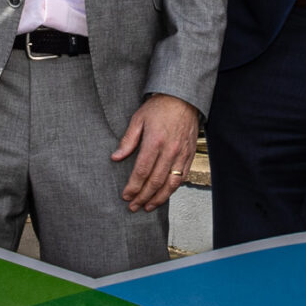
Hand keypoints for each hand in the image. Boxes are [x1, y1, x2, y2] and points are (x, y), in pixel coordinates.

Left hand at [113, 94, 199, 209]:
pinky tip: (164, 195)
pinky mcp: (189, 155)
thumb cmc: (159, 107)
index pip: (142, 171)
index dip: (133, 187)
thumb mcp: (138, 119)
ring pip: (170, 183)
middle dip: (143, 197)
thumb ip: (128, 140)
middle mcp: (170, 150)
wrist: (183, 98)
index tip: (126, 196)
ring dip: (158, 198)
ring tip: (148, 207)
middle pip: (155, 181)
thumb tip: (116, 157)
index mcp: (154, 141)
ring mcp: (182, 154)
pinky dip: (172, 189)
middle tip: (134, 206)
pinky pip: (182, 177)